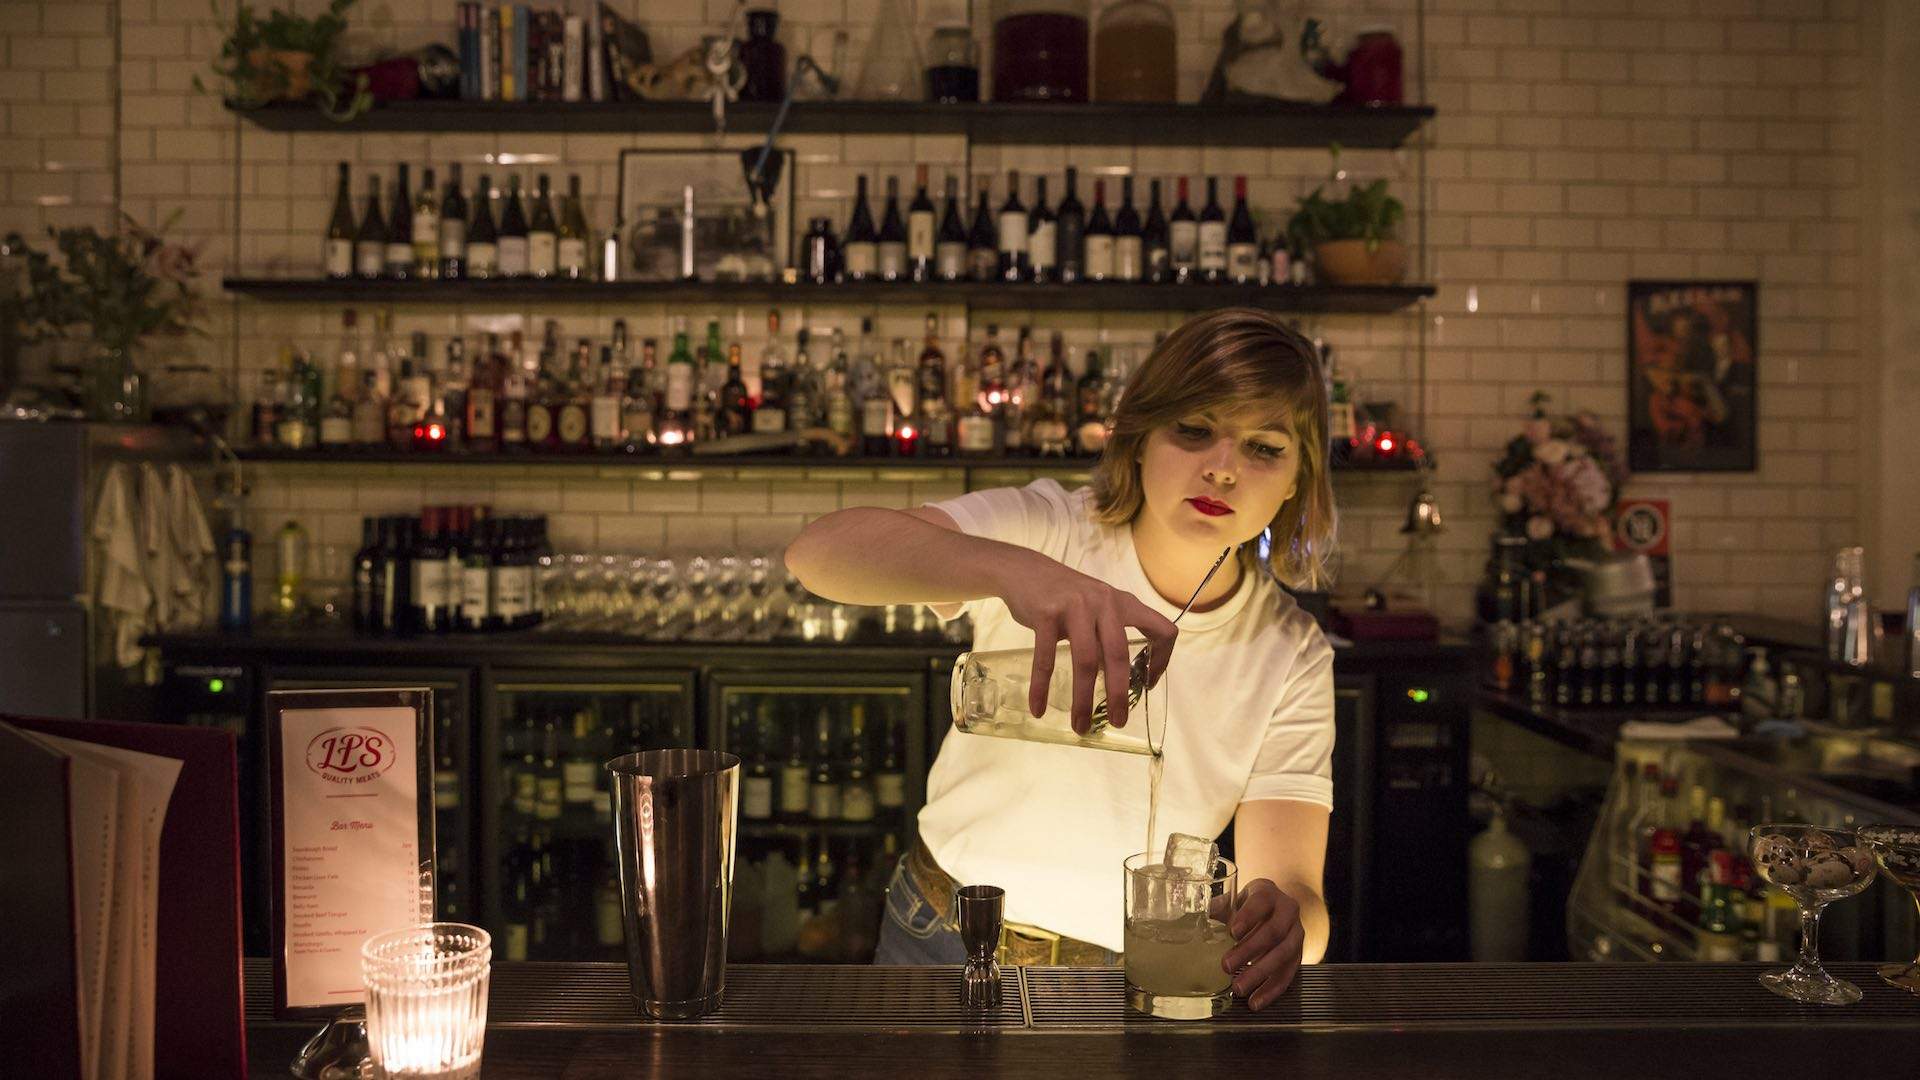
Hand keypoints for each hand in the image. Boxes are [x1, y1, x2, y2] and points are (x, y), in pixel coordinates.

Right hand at [993, 549, 1176, 734]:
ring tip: (1080, 725)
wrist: (1025, 570)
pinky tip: (1038, 708)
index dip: (1162, 660)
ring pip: (1085, 661)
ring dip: (1083, 699)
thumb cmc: (1065, 597)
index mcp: (1123, 602)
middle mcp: (1104, 602)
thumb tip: (1118, 680)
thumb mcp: (1096, 609)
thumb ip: (1109, 636)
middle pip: (1118, 654)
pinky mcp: (1046, 613)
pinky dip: (1041, 687)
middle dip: (1119, 694)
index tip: (1147, 684)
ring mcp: (1075, 606)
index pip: (1161, 629)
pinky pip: (1046, 658)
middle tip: (1117, 721)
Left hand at [1220, 879, 1303, 1011]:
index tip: (1232, 932)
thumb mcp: (1233, 901)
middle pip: (1274, 931)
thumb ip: (1217, 910)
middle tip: (1226, 966)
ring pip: (1284, 955)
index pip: (1262, 902)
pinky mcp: (1298, 955)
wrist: (1274, 910)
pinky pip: (1289, 975)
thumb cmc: (1246, 906)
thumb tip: (1193, 923)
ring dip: (1260, 974)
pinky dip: (1272, 990)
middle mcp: (1288, 912)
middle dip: (1250, 950)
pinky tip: (1256, 1001)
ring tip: (1238, 988)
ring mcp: (1297, 934)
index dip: (1248, 917)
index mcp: (1269, 893)